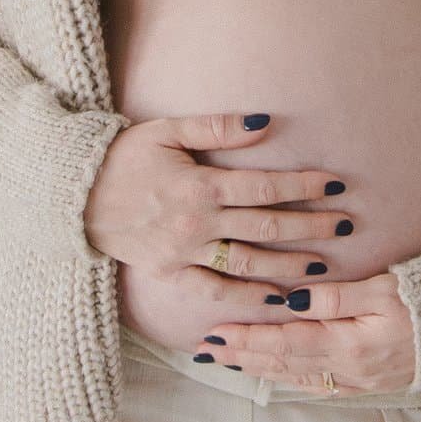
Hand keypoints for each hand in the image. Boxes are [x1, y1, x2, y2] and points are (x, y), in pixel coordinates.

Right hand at [82, 110, 353, 284]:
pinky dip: (248, 299)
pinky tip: (277, 299)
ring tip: (324, 266)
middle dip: (310, 226)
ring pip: (249, 264)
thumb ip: (218, 127)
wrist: (74, 196)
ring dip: (290, 266)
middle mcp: (197, 223)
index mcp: (200, 185)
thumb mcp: (166, 131)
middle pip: (266, 227)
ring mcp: (185, 253)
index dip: (303, 184)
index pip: (264, 187)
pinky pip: (216, 292)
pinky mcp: (171, 274)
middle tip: (346, 226)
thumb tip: (266, 121)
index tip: (335, 184)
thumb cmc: (122, 157)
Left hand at [196, 269, 419, 394]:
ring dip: (260, 369)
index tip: (215, 334)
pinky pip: (319, 385)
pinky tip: (275, 373)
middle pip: (284, 364)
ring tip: (229, 362)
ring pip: (297, 377)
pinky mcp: (371, 382)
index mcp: (351, 346)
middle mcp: (351, 370)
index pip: (284, 343)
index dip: (246, 340)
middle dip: (243, 357)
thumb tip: (289, 302)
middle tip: (206, 351)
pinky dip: (290, 378)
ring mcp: (361, 380)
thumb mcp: (384, 288)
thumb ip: (335, 297)